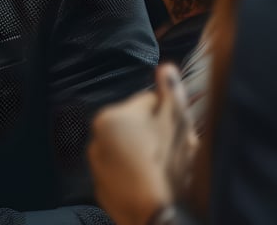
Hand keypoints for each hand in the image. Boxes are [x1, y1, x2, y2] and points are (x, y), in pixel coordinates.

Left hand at [88, 64, 197, 224]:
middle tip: (177, 153)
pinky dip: (136, 176)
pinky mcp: (103, 191)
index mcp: (110, 117)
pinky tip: (153, 185)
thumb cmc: (167, 164)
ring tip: (166, 171)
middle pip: (136, 128)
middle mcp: (96, 139)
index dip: (167, 114)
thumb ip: (171, 93)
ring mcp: (97, 167)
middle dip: (156, 135)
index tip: (180, 130)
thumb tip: (166, 67)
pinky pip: (124, 175)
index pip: (146, 103)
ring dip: (145, 155)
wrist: (158, 215)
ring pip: (129, 151)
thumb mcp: (175, 124)